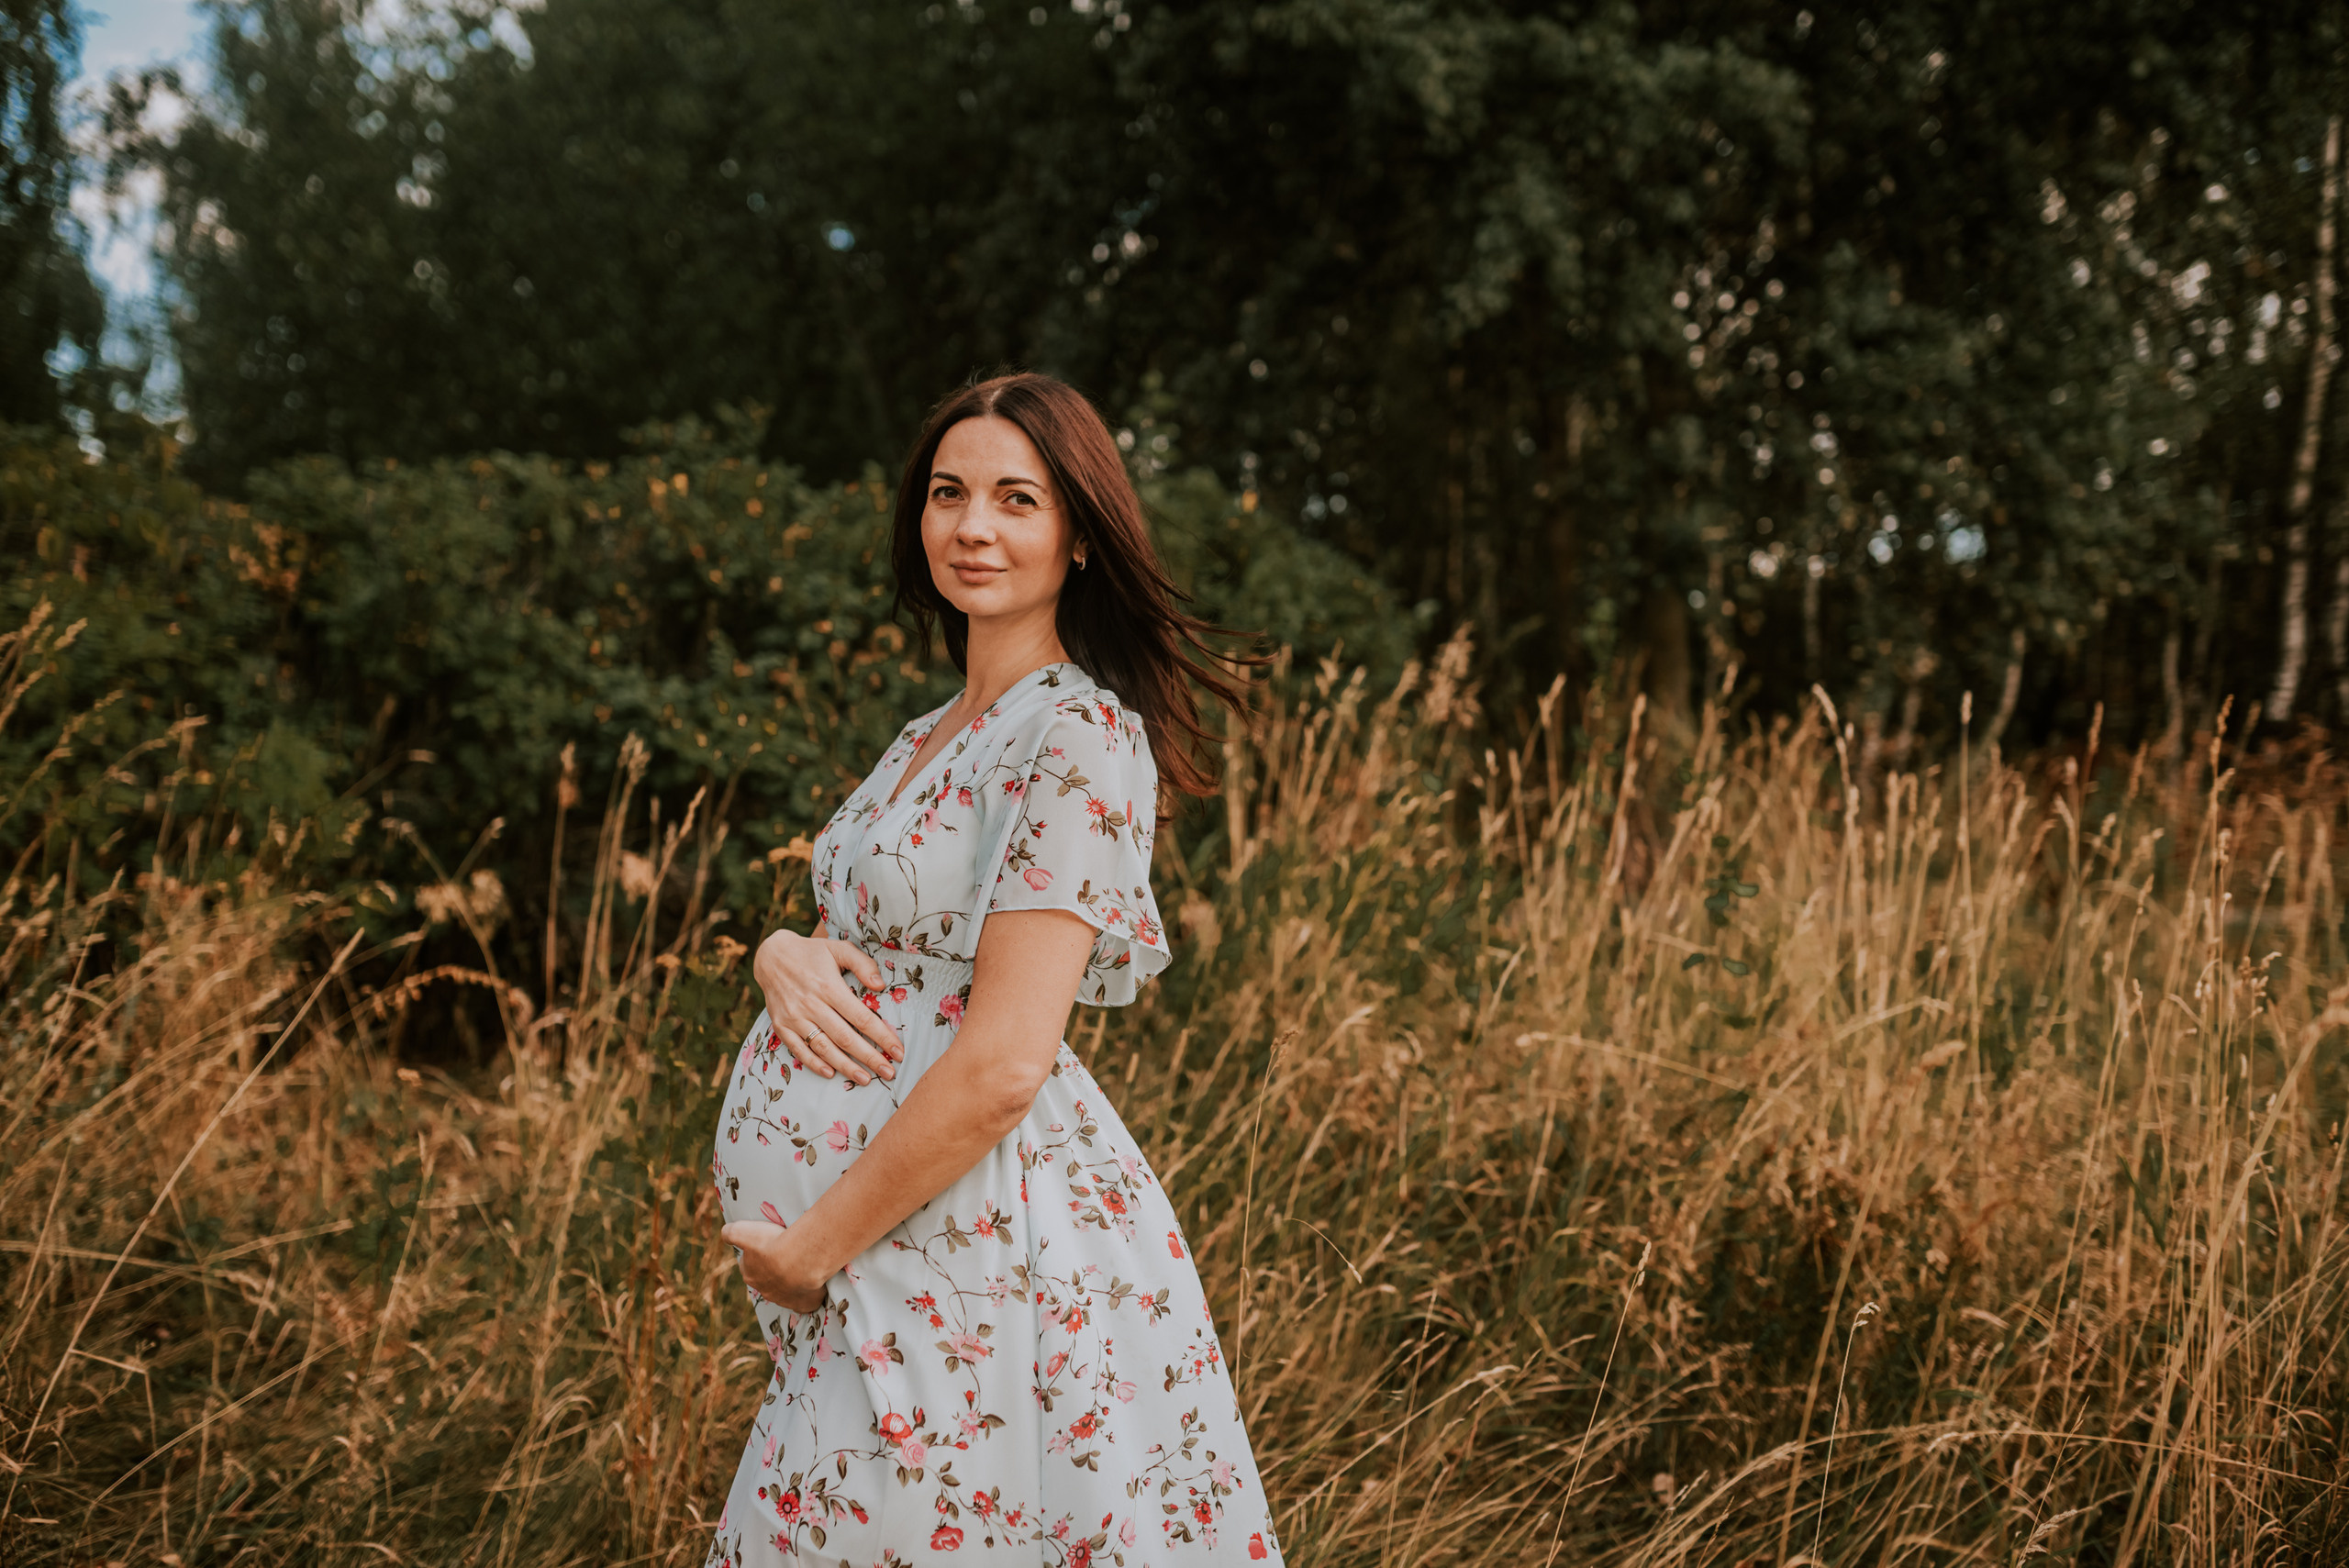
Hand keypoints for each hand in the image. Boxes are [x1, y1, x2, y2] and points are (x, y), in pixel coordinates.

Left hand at [720, 1218, 829, 1314]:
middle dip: (774, 1270)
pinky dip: (806, 1298)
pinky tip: (811, 1289)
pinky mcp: (801, 1303)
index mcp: (750, 1274)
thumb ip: (731, 1232)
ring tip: (803, 1265)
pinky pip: (803, 1303)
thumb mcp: (743, 1231)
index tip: (767, 1246)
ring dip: (791, 1281)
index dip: (757, 1256)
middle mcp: (764, 1289)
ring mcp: (783, 1299)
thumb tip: (725, 1233)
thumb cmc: (773, 1243)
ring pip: (785, 1290)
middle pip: (767, 1279)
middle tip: (787, 1254)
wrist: (800, 1259)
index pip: (749, 1266)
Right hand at [752, 928, 904, 1084]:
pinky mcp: (781, 1025)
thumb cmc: (812, 952)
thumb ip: (862, 964)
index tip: (898, 1051)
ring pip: (823, 1047)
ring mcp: (794, 1017)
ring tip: (865, 1079)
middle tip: (888, 1072)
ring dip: (845, 1066)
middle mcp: (811, 1004)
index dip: (882, 1036)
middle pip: (845, 1037)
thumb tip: (880, 985)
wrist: (771, 956)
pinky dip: (814, 1063)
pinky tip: (830, 1073)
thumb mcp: (839, 949)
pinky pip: (798, 1049)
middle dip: (869, 1058)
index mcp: (829, 987)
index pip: (861, 1017)